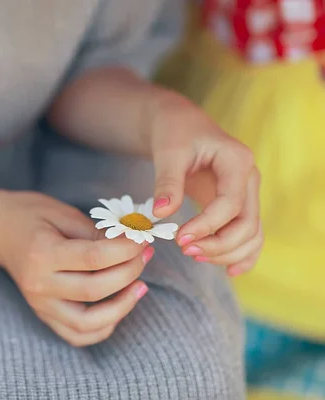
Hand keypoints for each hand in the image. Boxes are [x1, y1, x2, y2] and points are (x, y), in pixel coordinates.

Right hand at [0, 191, 153, 346]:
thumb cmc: (30, 215)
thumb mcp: (62, 212)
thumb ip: (95, 233)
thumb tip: (129, 246)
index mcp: (42, 253)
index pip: (94, 258)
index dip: (126, 250)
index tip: (143, 239)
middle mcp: (38, 283)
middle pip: (95, 290)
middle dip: (129, 272)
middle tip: (144, 255)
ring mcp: (39, 303)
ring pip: (87, 323)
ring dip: (121, 308)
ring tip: (140, 287)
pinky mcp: (43, 314)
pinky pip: (76, 334)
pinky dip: (101, 329)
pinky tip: (118, 308)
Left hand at [149, 95, 262, 275]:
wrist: (180, 124)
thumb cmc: (174, 133)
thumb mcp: (168, 153)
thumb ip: (167, 183)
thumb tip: (160, 214)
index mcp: (237, 161)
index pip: (231, 204)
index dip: (207, 225)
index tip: (179, 239)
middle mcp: (249, 178)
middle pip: (248, 223)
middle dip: (219, 244)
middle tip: (186, 251)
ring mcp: (247, 193)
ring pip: (252, 233)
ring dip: (228, 253)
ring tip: (195, 256)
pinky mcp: (238, 205)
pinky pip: (249, 234)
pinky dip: (242, 254)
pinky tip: (229, 271)